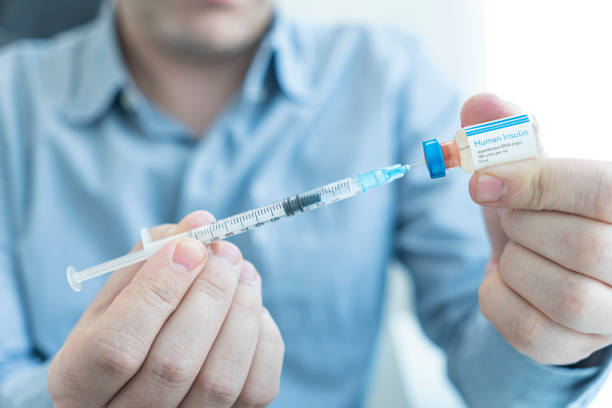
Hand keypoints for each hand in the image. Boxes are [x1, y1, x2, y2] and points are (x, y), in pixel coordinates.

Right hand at [48, 211, 283, 407]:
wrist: (138, 382)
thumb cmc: (123, 329)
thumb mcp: (116, 296)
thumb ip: (149, 257)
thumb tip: (201, 222)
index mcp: (77, 384)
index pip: (117, 347)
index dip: (160, 290)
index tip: (190, 245)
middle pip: (174, 364)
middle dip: (210, 294)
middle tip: (226, 251)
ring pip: (220, 380)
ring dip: (241, 312)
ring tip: (244, 271)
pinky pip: (256, 389)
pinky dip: (263, 339)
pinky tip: (252, 309)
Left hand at [464, 94, 611, 364]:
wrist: (542, 271)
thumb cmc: (544, 215)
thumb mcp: (531, 172)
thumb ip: (511, 137)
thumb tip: (479, 104)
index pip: (603, 193)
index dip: (538, 182)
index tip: (481, 181)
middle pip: (580, 246)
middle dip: (523, 225)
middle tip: (511, 216)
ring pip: (560, 295)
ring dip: (514, 262)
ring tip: (516, 248)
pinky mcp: (576, 348)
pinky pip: (528, 329)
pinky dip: (496, 297)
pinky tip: (504, 279)